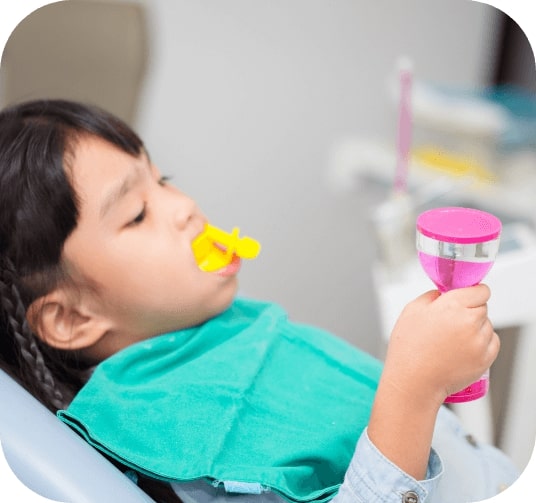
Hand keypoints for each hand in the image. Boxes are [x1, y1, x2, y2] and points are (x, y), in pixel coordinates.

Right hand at [382, 284, 499, 403]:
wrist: (414, 381)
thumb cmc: (408, 347)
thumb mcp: (412, 310)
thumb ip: (432, 296)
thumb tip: (444, 293)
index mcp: (452, 305)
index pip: (480, 290)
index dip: (472, 293)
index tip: (465, 298)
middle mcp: (470, 321)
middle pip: (483, 307)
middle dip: (470, 311)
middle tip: (450, 323)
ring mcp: (480, 341)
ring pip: (487, 325)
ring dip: (475, 328)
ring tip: (453, 340)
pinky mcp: (485, 359)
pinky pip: (492, 343)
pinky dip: (482, 343)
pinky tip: (462, 349)